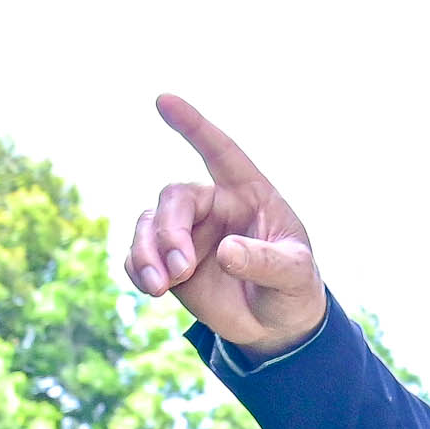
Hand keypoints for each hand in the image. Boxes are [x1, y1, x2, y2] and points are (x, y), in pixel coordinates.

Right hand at [122, 95, 327, 353]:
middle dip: (170, 231)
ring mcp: (188, 234)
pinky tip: (151, 289)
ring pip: (149, 224)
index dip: (193, 126)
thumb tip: (226, 252)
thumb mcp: (293, 275)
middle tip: (180, 270)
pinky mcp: (169, 264)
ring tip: (160, 288)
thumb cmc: (292, 289)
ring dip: (147, 253)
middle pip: (176, 197)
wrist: (276, 328)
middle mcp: (213, 207)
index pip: (220, 151)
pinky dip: (137, 268)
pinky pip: (138, 255)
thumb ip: (265, 262)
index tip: (163, 100)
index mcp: (248, 194)